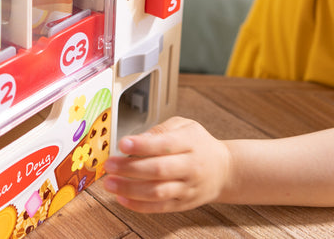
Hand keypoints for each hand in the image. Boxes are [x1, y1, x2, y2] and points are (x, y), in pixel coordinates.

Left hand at [103, 117, 230, 212]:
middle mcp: (190, 166)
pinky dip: (138, 205)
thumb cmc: (199, 144)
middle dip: (130, 168)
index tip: (123, 144)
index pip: (164, 144)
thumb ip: (161, 130)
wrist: (224, 169)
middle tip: (110, 165)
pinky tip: (122, 198)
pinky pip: (159, 208)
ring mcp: (187, 188)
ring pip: (157, 192)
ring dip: (130, 189)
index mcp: (190, 142)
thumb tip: (137, 139)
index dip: (142, 145)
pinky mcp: (183, 204)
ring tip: (110, 183)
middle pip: (158, 170)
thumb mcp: (184, 126)